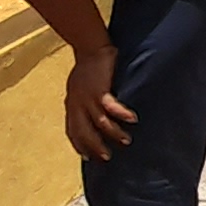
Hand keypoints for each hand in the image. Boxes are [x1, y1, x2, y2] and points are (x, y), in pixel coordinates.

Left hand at [65, 44, 136, 160]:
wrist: (90, 47)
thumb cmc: (87, 66)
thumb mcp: (79, 88)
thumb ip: (83, 102)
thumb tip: (93, 114)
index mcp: (72, 105)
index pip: (73, 131)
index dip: (80, 146)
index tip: (88, 158)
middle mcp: (77, 105)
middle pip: (84, 133)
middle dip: (95, 147)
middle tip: (107, 157)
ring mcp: (88, 98)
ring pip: (99, 123)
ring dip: (113, 133)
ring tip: (125, 140)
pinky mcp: (100, 90)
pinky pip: (111, 107)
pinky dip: (122, 115)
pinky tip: (133, 119)